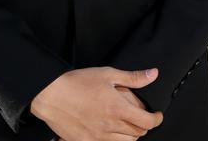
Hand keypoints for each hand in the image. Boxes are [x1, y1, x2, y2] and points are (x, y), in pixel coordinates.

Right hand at [30, 67, 163, 140]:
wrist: (50, 95)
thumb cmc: (77, 83)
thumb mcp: (108, 74)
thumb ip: (133, 77)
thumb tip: (152, 74)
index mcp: (117, 109)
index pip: (146, 121)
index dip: (156, 119)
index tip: (157, 115)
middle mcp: (109, 126)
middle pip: (137, 134)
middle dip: (144, 125)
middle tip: (141, 116)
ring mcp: (96, 137)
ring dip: (130, 135)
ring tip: (127, 124)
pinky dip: (113, 140)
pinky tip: (111, 131)